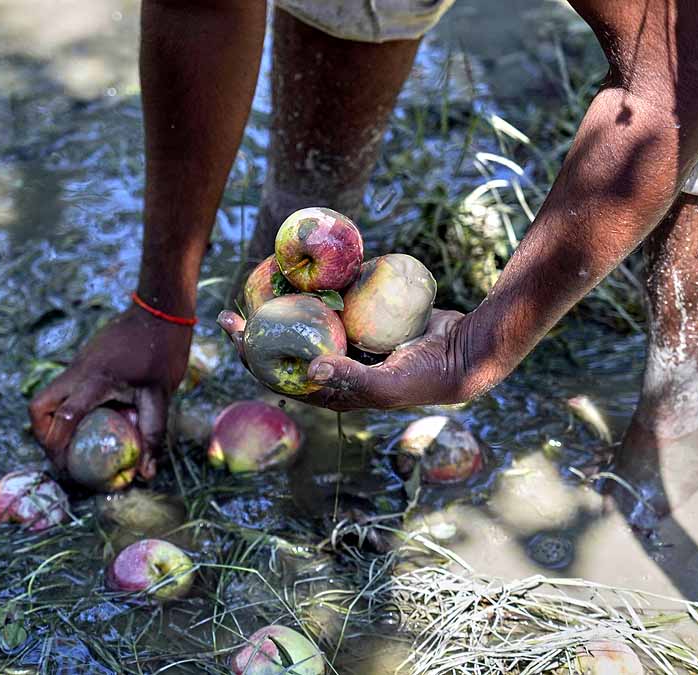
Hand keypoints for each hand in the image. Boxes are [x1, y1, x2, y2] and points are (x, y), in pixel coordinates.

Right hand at [29, 306, 192, 478]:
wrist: (160, 308)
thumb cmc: (163, 350)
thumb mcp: (160, 395)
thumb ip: (151, 434)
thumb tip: (145, 474)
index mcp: (94, 380)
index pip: (63, 417)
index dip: (58, 448)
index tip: (69, 470)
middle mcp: (77, 372)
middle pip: (38, 407)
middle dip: (43, 435)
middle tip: (63, 455)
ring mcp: (77, 364)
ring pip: (47, 397)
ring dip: (52, 422)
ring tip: (75, 443)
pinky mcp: (83, 362)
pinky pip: (65, 389)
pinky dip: (67, 408)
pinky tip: (92, 420)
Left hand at [217, 308, 503, 410]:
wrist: (463, 352)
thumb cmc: (424, 376)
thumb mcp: (386, 384)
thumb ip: (350, 379)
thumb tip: (307, 370)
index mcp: (332, 390)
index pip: (280, 376)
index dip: (251, 357)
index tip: (234, 332)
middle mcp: (335, 365)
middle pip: (286, 348)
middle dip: (258, 331)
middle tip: (235, 309)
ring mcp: (348, 342)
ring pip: (305, 322)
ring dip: (282, 306)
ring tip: (260, 286)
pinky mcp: (363, 320)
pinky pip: (332, 303)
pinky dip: (317, 288)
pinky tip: (302, 269)